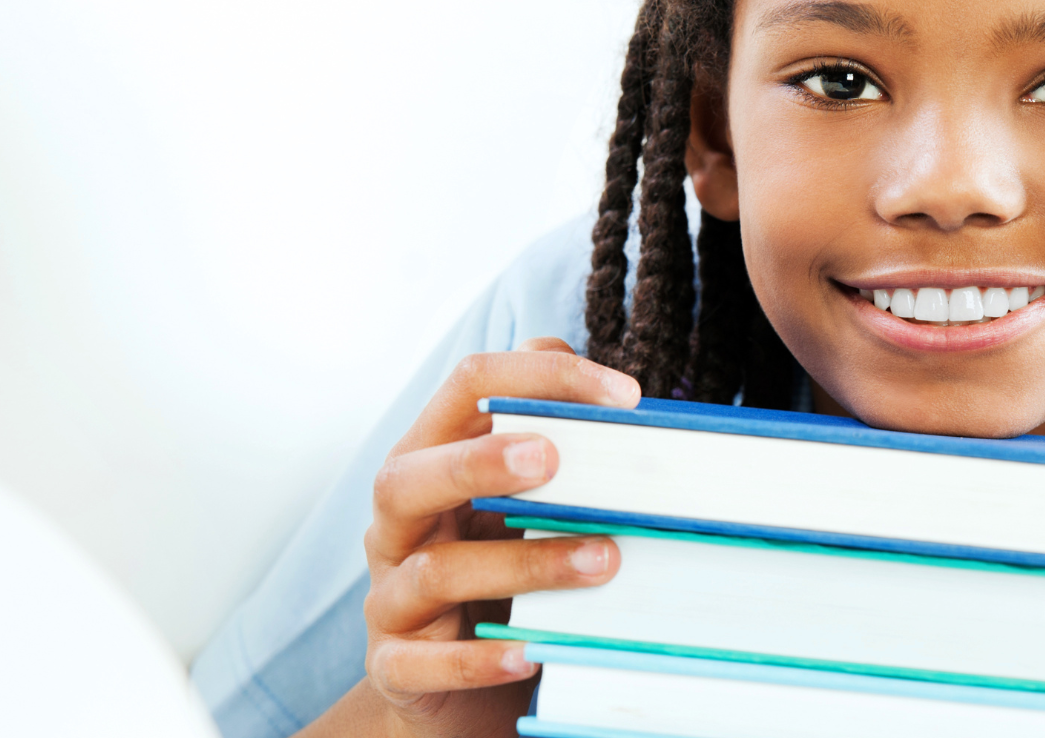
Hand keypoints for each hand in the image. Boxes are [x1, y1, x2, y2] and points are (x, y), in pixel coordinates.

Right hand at [298, 338, 640, 737]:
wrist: (452, 685)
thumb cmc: (503, 572)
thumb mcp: (525, 503)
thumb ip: (566, 452)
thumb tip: (634, 413)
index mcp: (434, 460)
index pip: (469, 389)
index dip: (542, 379)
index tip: (626, 397)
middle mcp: (401, 521)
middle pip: (409, 475)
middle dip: (479, 462)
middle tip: (552, 459)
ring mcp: (390, 594)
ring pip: (435, 571)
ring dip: (522, 564)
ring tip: (602, 561)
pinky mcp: (395, 663)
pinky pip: (424, 662)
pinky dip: (478, 659)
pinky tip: (532, 654)